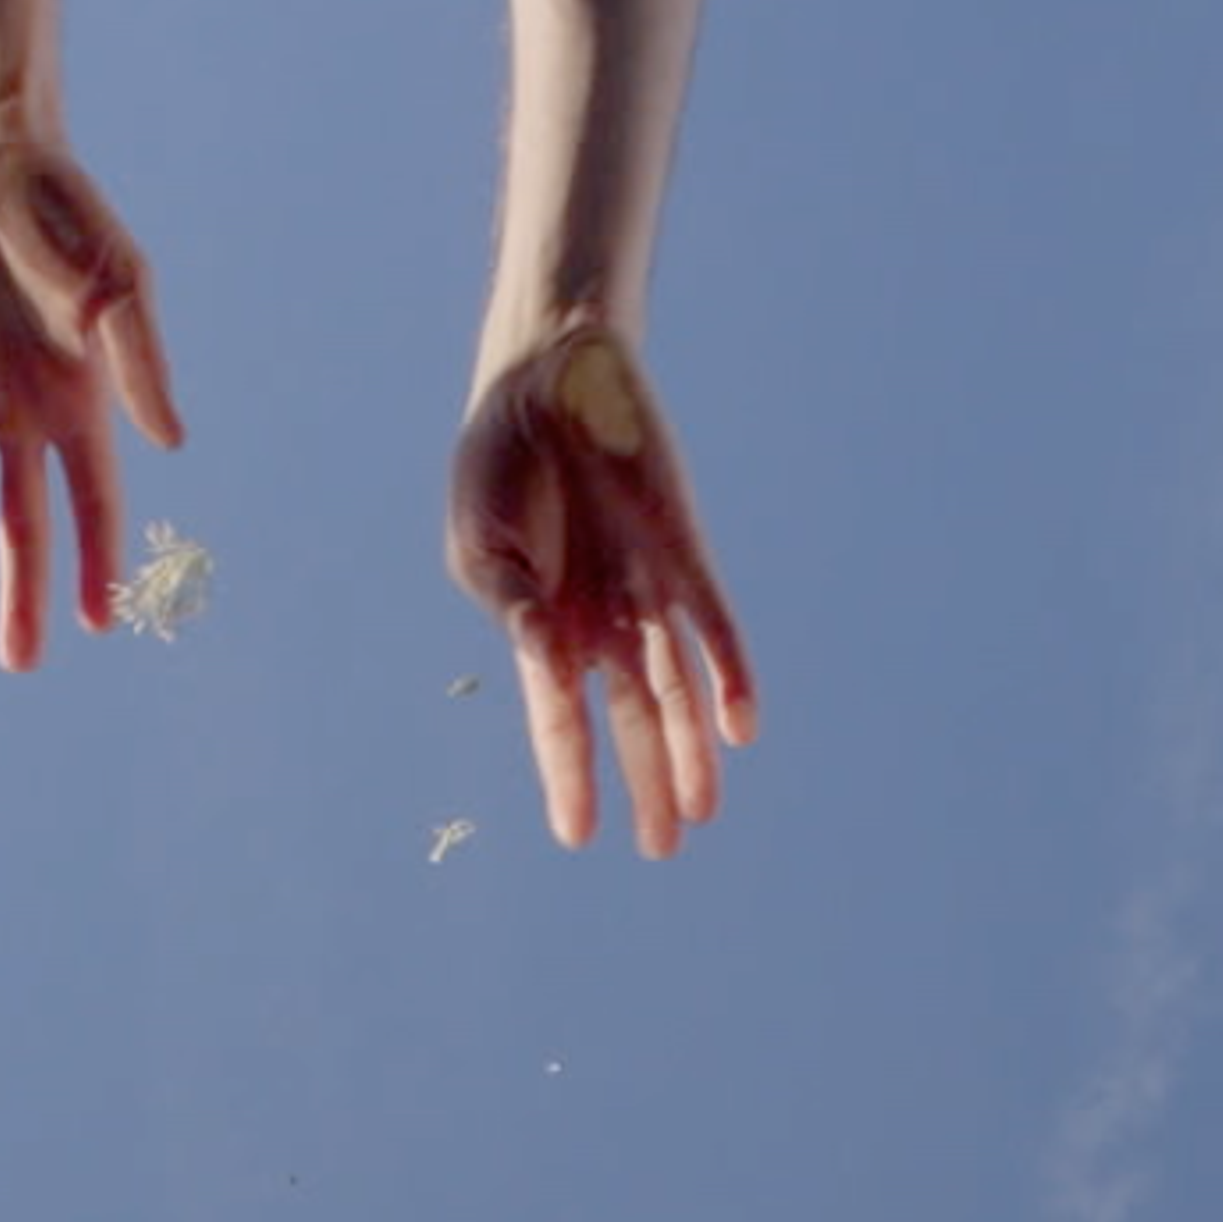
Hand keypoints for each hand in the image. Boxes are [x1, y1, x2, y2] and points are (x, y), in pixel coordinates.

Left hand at [0, 126, 183, 667]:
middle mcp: (26, 413)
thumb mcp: (119, 283)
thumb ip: (139, 361)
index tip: (98, 622)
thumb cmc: (64, 208)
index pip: (92, 501)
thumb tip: (169, 444)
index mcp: (83, 401)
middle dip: (26, 593)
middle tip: (21, 664)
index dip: (96, 561)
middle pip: (25, 524)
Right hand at [446, 321, 753, 857]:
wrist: (546, 374)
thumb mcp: (481, 543)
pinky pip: (712, 623)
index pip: (559, 718)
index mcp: (544, 627)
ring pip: (677, 687)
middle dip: (647, 783)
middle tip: (662, 847)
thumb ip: (511, 606)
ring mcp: (646, 589)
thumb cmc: (500, 462)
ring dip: (691, 749)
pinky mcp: (684, 551)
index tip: (577, 836)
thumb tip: (544, 662)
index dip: (569, 776)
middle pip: (633, 717)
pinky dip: (728, 672)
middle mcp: (602, 619)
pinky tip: (741, 725)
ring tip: (701, 812)